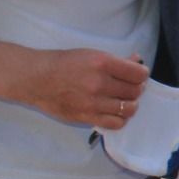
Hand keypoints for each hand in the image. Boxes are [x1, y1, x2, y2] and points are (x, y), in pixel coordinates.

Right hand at [27, 48, 149, 127]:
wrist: (37, 79)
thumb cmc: (65, 63)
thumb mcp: (91, 54)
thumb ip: (117, 60)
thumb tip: (138, 61)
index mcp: (102, 63)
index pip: (138, 74)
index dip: (142, 74)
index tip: (138, 75)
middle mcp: (99, 83)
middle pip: (135, 91)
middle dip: (137, 89)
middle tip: (129, 87)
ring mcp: (93, 102)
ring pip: (129, 109)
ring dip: (130, 104)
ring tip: (123, 99)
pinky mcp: (87, 117)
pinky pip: (115, 123)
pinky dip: (120, 118)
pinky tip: (115, 112)